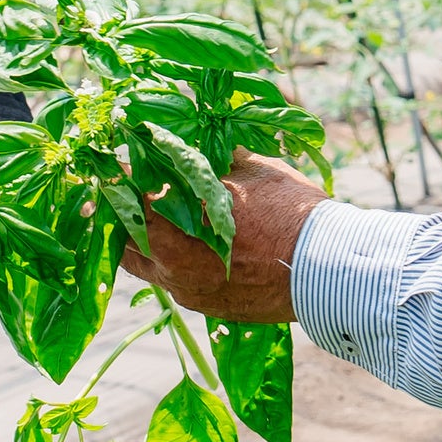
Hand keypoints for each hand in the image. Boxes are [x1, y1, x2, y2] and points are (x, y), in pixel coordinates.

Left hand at [123, 154, 322, 324]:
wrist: (326, 269)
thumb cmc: (290, 214)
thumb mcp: (252, 170)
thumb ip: (214, 157)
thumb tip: (195, 136)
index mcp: (176, 227)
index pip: (128, 196)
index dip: (119, 176)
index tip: (114, 161)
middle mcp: (172, 265)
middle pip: (121, 236)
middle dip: (118, 211)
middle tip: (118, 189)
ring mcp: (187, 290)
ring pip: (140, 265)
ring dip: (135, 239)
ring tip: (141, 216)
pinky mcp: (204, 305)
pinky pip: (168, 281)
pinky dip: (163, 260)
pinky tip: (177, 242)